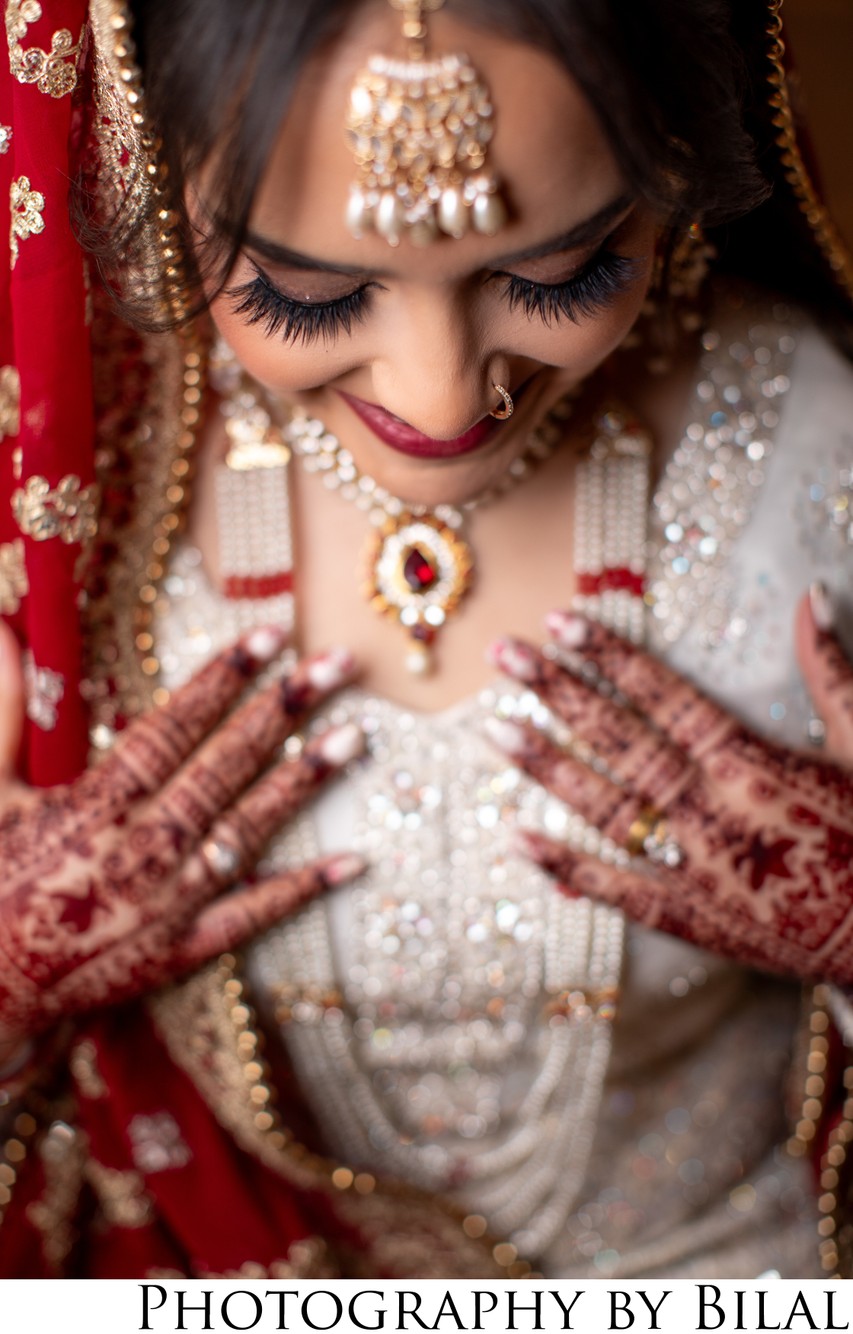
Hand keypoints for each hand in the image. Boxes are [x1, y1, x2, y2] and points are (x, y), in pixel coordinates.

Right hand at [0, 623, 363, 1061]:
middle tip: (335, 665)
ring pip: (247, 831)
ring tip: (354, 739)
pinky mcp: (182, 949)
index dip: (220, 680)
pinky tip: (353, 862)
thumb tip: (1, 630)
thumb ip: (2, 710)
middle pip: (224, 768)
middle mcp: (141, 849)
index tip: (267, 637)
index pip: (171, 728)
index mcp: (94, 806)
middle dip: (281, 711)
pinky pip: (252, 916)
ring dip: (302, 783)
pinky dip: (303, 889)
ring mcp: (168, 902)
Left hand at [485, 588, 852, 983]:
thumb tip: (810, 596)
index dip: (609, 656)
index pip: (663, 695)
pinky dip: (564, 866)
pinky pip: (614, 889)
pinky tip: (516, 839)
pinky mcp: (687, 918)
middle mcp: (709, 811)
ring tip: (495, 729)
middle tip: (504, 654)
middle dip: (557, 692)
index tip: (561, 621)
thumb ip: (831, 671)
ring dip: (546, 767)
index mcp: (750, 764)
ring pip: (603, 807)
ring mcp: (691, 868)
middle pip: (619, 740)